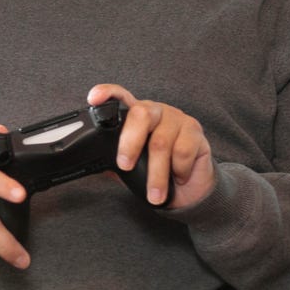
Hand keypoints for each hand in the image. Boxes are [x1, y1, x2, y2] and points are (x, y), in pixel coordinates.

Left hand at [88, 83, 215, 207]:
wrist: (190, 189)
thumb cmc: (157, 171)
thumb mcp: (132, 165)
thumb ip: (114, 159)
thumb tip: (94, 163)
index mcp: (136, 116)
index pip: (120, 96)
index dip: (107, 94)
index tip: (94, 100)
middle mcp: (156, 112)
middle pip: (141, 114)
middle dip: (130, 143)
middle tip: (124, 166)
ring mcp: (177, 118)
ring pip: (161, 142)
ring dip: (156, 174)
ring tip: (154, 195)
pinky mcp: (195, 131)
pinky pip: (182, 151)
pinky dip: (178, 170)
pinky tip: (178, 177)